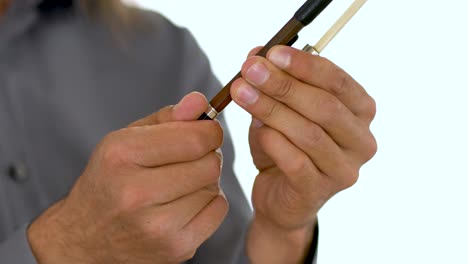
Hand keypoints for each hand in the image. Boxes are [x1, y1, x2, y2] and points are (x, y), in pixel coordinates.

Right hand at [28, 93, 228, 263]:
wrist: (85, 238)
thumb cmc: (110, 180)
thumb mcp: (127, 139)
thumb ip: (167, 117)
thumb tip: (201, 102)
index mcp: (122, 156)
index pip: (195, 139)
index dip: (209, 131)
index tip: (206, 132)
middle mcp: (136, 193)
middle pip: (210, 163)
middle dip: (207, 155)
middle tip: (189, 159)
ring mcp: (157, 226)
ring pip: (214, 187)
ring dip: (205, 181)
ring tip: (180, 183)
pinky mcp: (175, 248)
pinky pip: (218, 211)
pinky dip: (208, 202)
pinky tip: (185, 203)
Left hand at [231, 46, 376, 262]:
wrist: (280, 196)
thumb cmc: (285, 147)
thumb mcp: (279, 109)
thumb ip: (274, 82)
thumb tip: (257, 53)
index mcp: (360, 113)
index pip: (339, 82)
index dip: (306, 65)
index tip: (273, 53)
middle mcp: (361, 142)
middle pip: (326, 107)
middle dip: (284, 85)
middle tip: (250, 70)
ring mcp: (344, 170)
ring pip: (309, 134)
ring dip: (271, 109)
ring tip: (241, 93)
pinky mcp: (319, 192)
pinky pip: (296, 162)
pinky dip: (273, 142)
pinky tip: (257, 130)